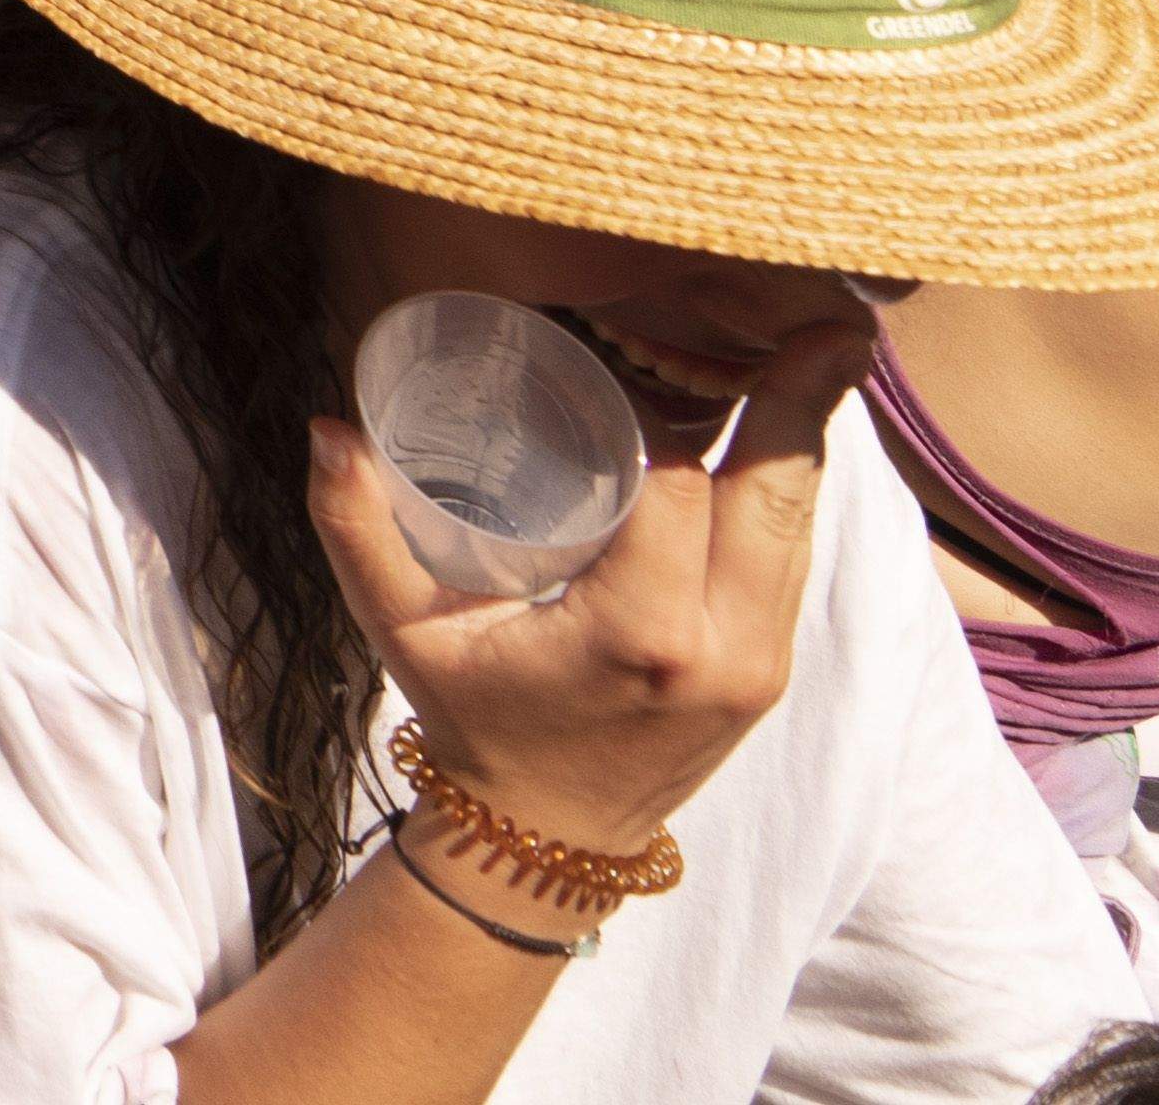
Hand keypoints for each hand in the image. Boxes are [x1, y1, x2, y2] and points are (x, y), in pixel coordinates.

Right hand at [305, 308, 857, 876]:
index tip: (641, 348)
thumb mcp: (402, 629)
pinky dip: (791, 487)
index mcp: (640, 632)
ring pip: (799, 523)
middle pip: (778, 493)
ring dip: (806, 438)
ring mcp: (760, 662)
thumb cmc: (474, 720)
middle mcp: (722, 646)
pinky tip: (792, 429)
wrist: (547, 837)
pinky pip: (793, 557)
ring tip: (823, 351)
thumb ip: (356, 528)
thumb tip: (330, 427)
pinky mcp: (773, 668)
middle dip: (799, 401)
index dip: (665, 409)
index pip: (675, 484)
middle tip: (829, 319)